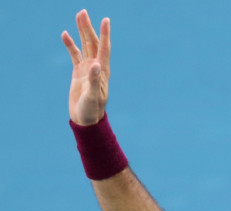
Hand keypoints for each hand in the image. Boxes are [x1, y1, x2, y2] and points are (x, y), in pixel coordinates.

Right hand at [61, 10, 110, 125]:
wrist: (86, 119)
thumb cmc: (92, 110)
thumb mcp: (93, 96)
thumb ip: (94, 81)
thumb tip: (96, 65)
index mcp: (103, 71)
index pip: (104, 49)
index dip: (105, 34)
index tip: (106, 20)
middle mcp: (97, 67)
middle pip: (93, 43)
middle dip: (89, 27)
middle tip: (83, 12)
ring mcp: (88, 69)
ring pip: (85, 46)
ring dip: (82, 32)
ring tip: (79, 15)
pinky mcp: (79, 73)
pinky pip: (75, 55)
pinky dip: (71, 45)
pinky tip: (66, 34)